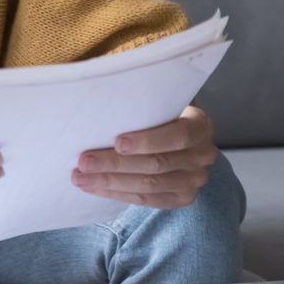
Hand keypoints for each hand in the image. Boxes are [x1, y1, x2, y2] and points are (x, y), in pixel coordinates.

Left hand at [72, 105, 216, 207]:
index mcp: (200, 124)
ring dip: (111, 182)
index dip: (147, 140)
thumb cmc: (160, 108)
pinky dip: (119, 194)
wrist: (181, 131)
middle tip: (83, 161)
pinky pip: (149, 200)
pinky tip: (96, 188)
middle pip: (157, 164)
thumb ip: (141, 95)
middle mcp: (202, 155)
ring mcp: (194, 180)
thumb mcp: (159, 96)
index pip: (178, 135)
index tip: (116, 142)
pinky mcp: (183, 198)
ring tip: (80, 177)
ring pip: (149, 185)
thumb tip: (102, 83)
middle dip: (115, 164)